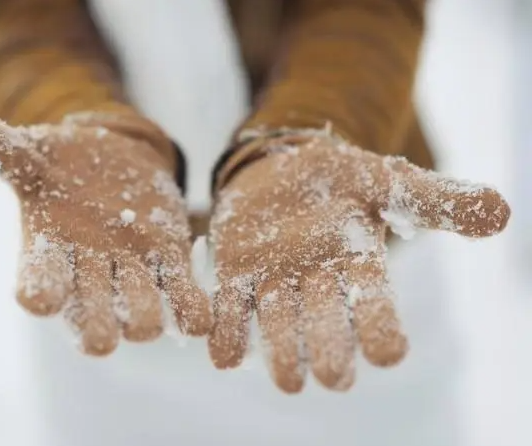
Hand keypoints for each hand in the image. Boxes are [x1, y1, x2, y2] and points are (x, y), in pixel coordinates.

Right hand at [0, 112, 210, 354]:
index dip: (40, 294)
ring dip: (145, 319)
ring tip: (153, 311)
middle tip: (104, 334)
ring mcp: (132, 271)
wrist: (114, 157)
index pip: (38, 284)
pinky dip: (193, 312)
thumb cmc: (64, 161)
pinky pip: (182, 298)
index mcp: (49, 250)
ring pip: (140, 317)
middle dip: (96, 327)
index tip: (40, 299)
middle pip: (89, 318)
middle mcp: (89, 272)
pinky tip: (201, 315)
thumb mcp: (34, 151)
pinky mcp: (170, 260)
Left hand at [207, 132, 509, 392]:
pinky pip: (230, 313)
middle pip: (325, 328)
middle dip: (329, 349)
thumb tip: (501, 214)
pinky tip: (222, 349)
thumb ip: (435, 199)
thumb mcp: (386, 180)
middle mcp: (317, 286)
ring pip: (277, 330)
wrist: (283, 165)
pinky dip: (226, 333)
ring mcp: (274, 284)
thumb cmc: (341, 178)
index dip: (382, 330)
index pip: (376, 308)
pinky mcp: (234, 277)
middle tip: (332, 374)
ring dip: (281, 353)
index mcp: (359, 267)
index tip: (390, 352)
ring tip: (288, 378)